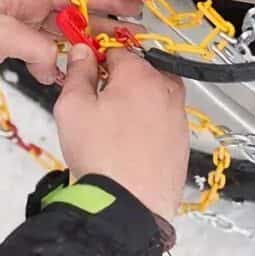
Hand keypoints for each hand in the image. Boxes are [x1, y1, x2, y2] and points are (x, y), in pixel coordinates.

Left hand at [0, 0, 140, 85]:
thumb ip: (37, 47)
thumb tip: (59, 66)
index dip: (108, 0)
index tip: (137, 7)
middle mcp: (26, 4)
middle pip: (72, 13)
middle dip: (101, 25)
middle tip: (132, 39)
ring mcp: (15, 25)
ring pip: (58, 34)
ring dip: (78, 47)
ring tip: (106, 61)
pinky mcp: (5, 45)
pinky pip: (39, 51)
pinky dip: (51, 63)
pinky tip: (61, 77)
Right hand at [53, 44, 188, 219]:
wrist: (128, 206)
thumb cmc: (100, 157)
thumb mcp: (72, 107)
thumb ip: (78, 72)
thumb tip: (83, 53)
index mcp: (139, 75)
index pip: (117, 48)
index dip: (98, 55)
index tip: (87, 66)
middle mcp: (166, 91)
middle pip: (141, 69)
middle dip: (120, 78)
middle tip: (97, 99)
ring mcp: (178, 117)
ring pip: (154, 95)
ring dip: (135, 101)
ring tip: (111, 126)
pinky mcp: (182, 142)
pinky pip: (162, 121)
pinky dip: (148, 125)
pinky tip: (128, 143)